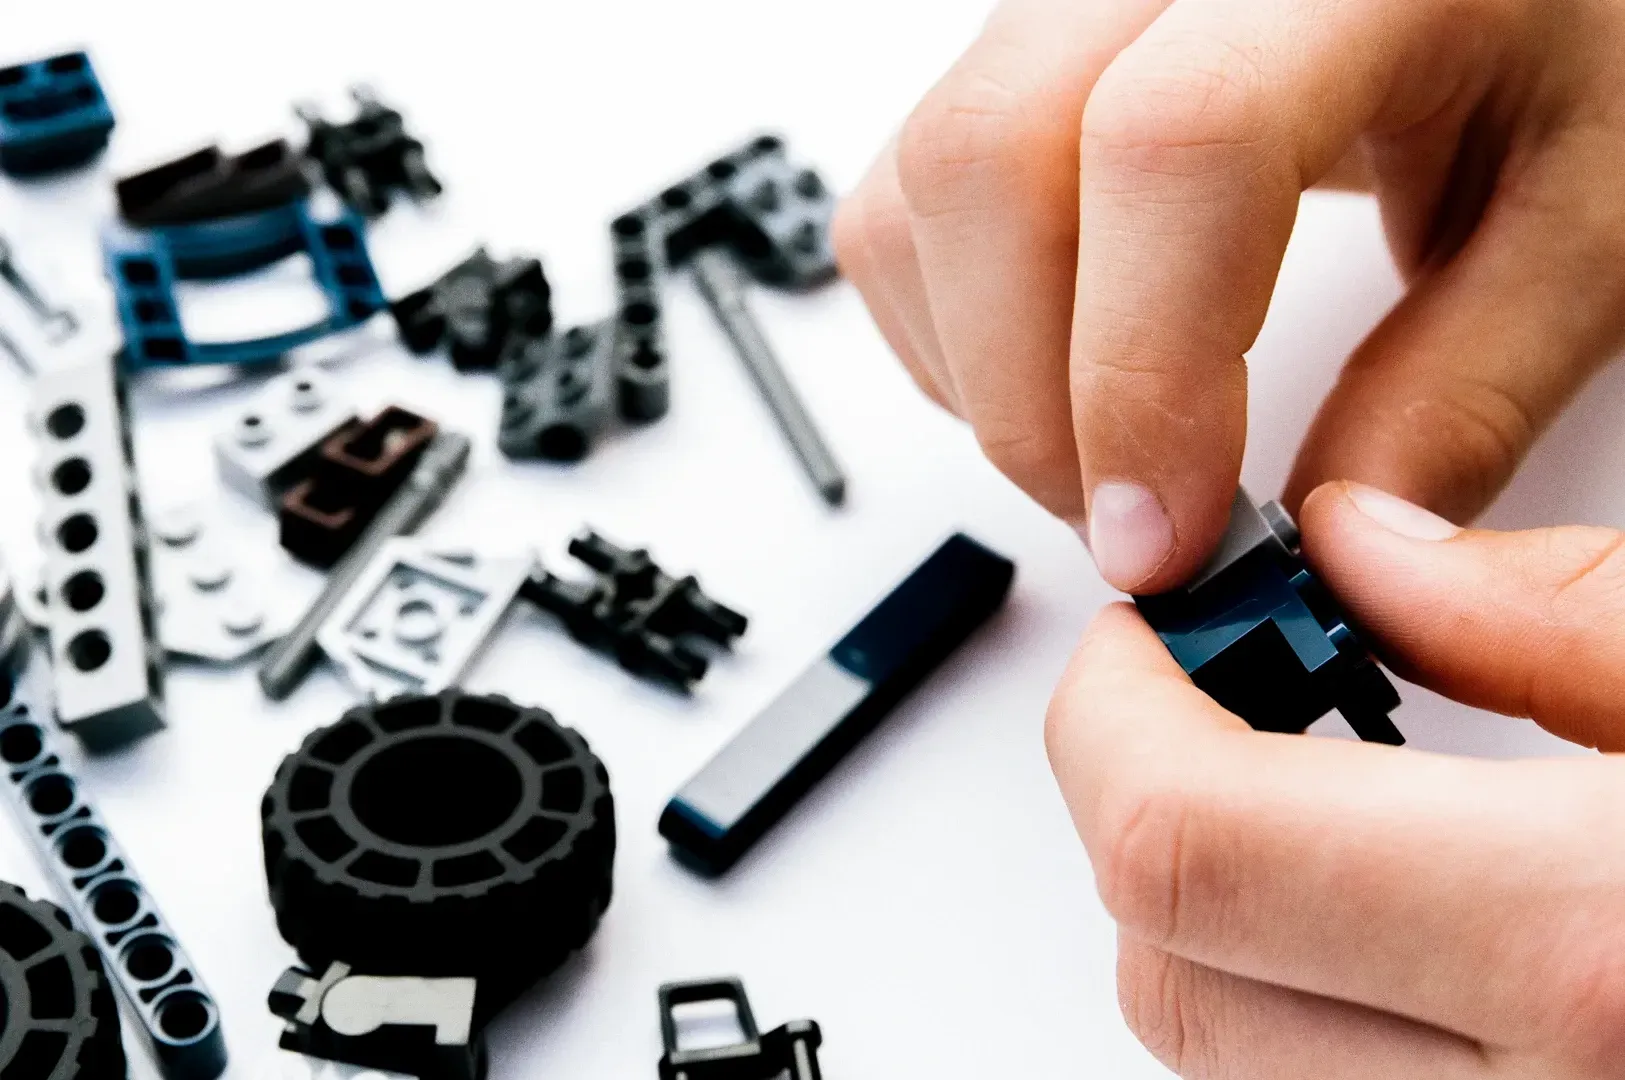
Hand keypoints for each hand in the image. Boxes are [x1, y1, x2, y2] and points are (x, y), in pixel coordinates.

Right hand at [835, 0, 1624, 591]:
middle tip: (1134, 525)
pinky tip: (1060, 371)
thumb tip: (1323, 546)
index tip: (1171, 532)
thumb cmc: (1561, 61)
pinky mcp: (1005, 60)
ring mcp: (1067, 2)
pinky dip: (950, 334)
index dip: (1143, 364)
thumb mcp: (1576, 227)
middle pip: (993, 159)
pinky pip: (900, 207)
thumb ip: (1458, 391)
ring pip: (924, 190)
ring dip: (986, 376)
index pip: (1178, 144)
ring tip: (1108, 448)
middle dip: (1035, 403)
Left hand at [1045, 481, 1624, 1076]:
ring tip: (1324, 799)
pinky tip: (1398, 909)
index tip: (1141, 636)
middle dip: (1148, 810)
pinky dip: (1305, 989)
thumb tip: (1365, 552)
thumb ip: (1553, 614)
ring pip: (1231, 1057)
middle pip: (1168, 976)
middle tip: (1221, 700)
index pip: (1182, 844)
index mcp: (1582, 952)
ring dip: (1221, 915)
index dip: (1112, 714)